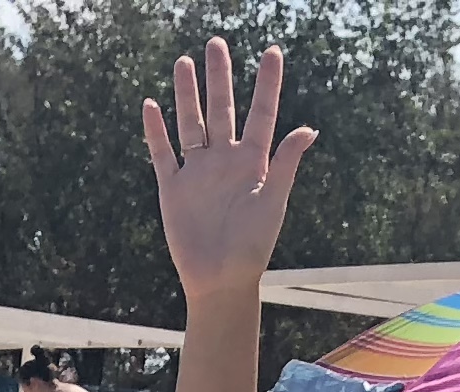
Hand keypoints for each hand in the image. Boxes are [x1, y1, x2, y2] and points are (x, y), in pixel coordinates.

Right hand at [145, 38, 317, 308]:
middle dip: (218, 77)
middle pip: (221, 110)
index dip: (267, 84)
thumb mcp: (272, 202)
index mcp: (253, 163)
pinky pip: (163, 153)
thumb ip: (285, 164)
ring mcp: (197, 172)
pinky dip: (155, 132)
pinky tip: (151, 106)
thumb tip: (308, 130)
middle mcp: (224, 161)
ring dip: (186, 95)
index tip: (272, 52)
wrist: (220, 280)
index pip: (261, 114)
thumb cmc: (252, 247)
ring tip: (183, 62)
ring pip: (190, 123)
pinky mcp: (173, 188)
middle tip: (215, 43)